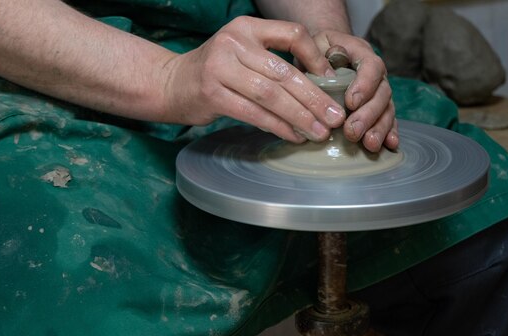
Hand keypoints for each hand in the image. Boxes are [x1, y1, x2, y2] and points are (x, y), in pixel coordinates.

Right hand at [161, 16, 347, 142]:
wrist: (171, 84)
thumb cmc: (215, 71)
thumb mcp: (242, 52)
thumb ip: (272, 61)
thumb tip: (318, 87)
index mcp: (246, 27)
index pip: (292, 34)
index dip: (316, 58)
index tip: (332, 81)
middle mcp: (233, 42)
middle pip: (284, 72)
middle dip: (315, 98)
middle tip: (335, 118)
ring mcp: (220, 67)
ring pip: (271, 95)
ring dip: (300, 117)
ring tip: (319, 132)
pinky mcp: (212, 93)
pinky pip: (254, 113)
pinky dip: (277, 127)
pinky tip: (293, 136)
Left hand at [309, 30, 398, 151]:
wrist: (321, 52)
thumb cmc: (315, 50)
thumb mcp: (312, 45)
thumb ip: (318, 56)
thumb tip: (326, 74)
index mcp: (361, 52)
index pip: (371, 66)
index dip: (365, 85)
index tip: (351, 103)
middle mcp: (375, 73)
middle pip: (382, 92)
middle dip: (369, 115)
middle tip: (353, 132)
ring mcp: (378, 91)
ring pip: (387, 109)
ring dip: (380, 128)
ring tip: (370, 144)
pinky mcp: (377, 108)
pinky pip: (387, 120)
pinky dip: (389, 133)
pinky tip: (389, 145)